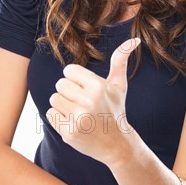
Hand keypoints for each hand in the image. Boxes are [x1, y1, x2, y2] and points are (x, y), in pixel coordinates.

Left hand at [46, 37, 139, 163]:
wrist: (117, 144)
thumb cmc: (115, 110)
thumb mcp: (119, 85)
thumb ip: (121, 60)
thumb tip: (134, 39)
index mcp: (98, 86)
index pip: (69, 70)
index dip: (75, 79)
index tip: (86, 89)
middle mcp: (88, 101)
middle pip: (60, 84)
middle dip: (68, 92)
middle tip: (81, 102)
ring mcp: (78, 118)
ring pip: (54, 99)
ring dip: (62, 105)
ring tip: (78, 112)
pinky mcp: (69, 132)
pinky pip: (50, 115)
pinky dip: (58, 118)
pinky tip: (73, 122)